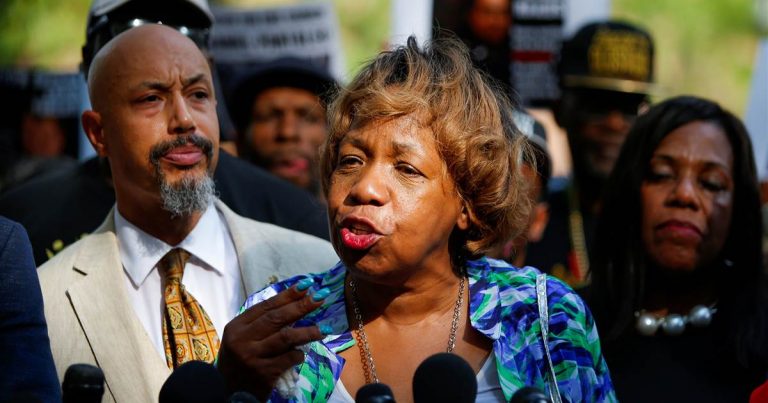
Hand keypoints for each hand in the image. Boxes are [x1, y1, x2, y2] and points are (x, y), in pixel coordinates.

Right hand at [218, 282, 327, 398]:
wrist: (226, 390)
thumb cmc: (238, 358)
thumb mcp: (242, 337)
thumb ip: (262, 322)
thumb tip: (295, 301)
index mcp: (237, 327)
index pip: (266, 306)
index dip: (288, 295)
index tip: (306, 285)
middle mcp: (243, 340)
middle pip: (277, 318)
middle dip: (301, 306)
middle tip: (320, 297)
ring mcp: (253, 357)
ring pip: (286, 338)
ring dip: (308, 332)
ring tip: (323, 329)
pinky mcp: (264, 374)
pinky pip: (289, 359)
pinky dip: (299, 354)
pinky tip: (302, 353)